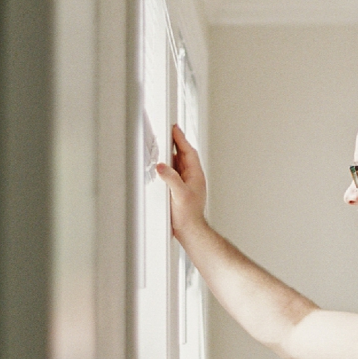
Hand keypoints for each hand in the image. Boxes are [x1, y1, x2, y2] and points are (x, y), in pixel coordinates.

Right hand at [156, 124, 207, 240]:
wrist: (189, 230)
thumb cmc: (188, 215)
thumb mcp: (179, 194)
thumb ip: (170, 179)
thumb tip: (161, 166)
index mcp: (195, 175)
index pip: (188, 152)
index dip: (181, 139)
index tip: (175, 128)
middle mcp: (192, 177)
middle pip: (184, 155)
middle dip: (176, 143)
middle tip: (168, 131)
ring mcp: (186, 183)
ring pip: (179, 163)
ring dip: (171, 154)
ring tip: (163, 144)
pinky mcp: (180, 190)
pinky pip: (174, 173)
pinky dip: (168, 166)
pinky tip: (162, 165)